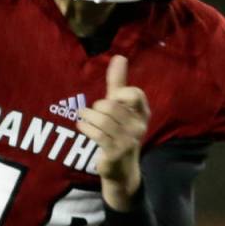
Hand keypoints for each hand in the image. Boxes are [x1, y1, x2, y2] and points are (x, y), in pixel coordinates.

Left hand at [76, 55, 149, 210]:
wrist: (121, 169)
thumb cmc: (119, 131)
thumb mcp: (120, 107)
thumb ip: (118, 82)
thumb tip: (119, 56)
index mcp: (142, 113)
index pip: (135, 93)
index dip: (120, 93)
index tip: (113, 99)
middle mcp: (138, 126)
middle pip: (111, 105)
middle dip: (97, 107)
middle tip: (93, 113)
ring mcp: (128, 141)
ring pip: (102, 119)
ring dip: (87, 117)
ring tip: (84, 118)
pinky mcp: (115, 152)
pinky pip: (96, 134)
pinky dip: (85, 127)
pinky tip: (82, 127)